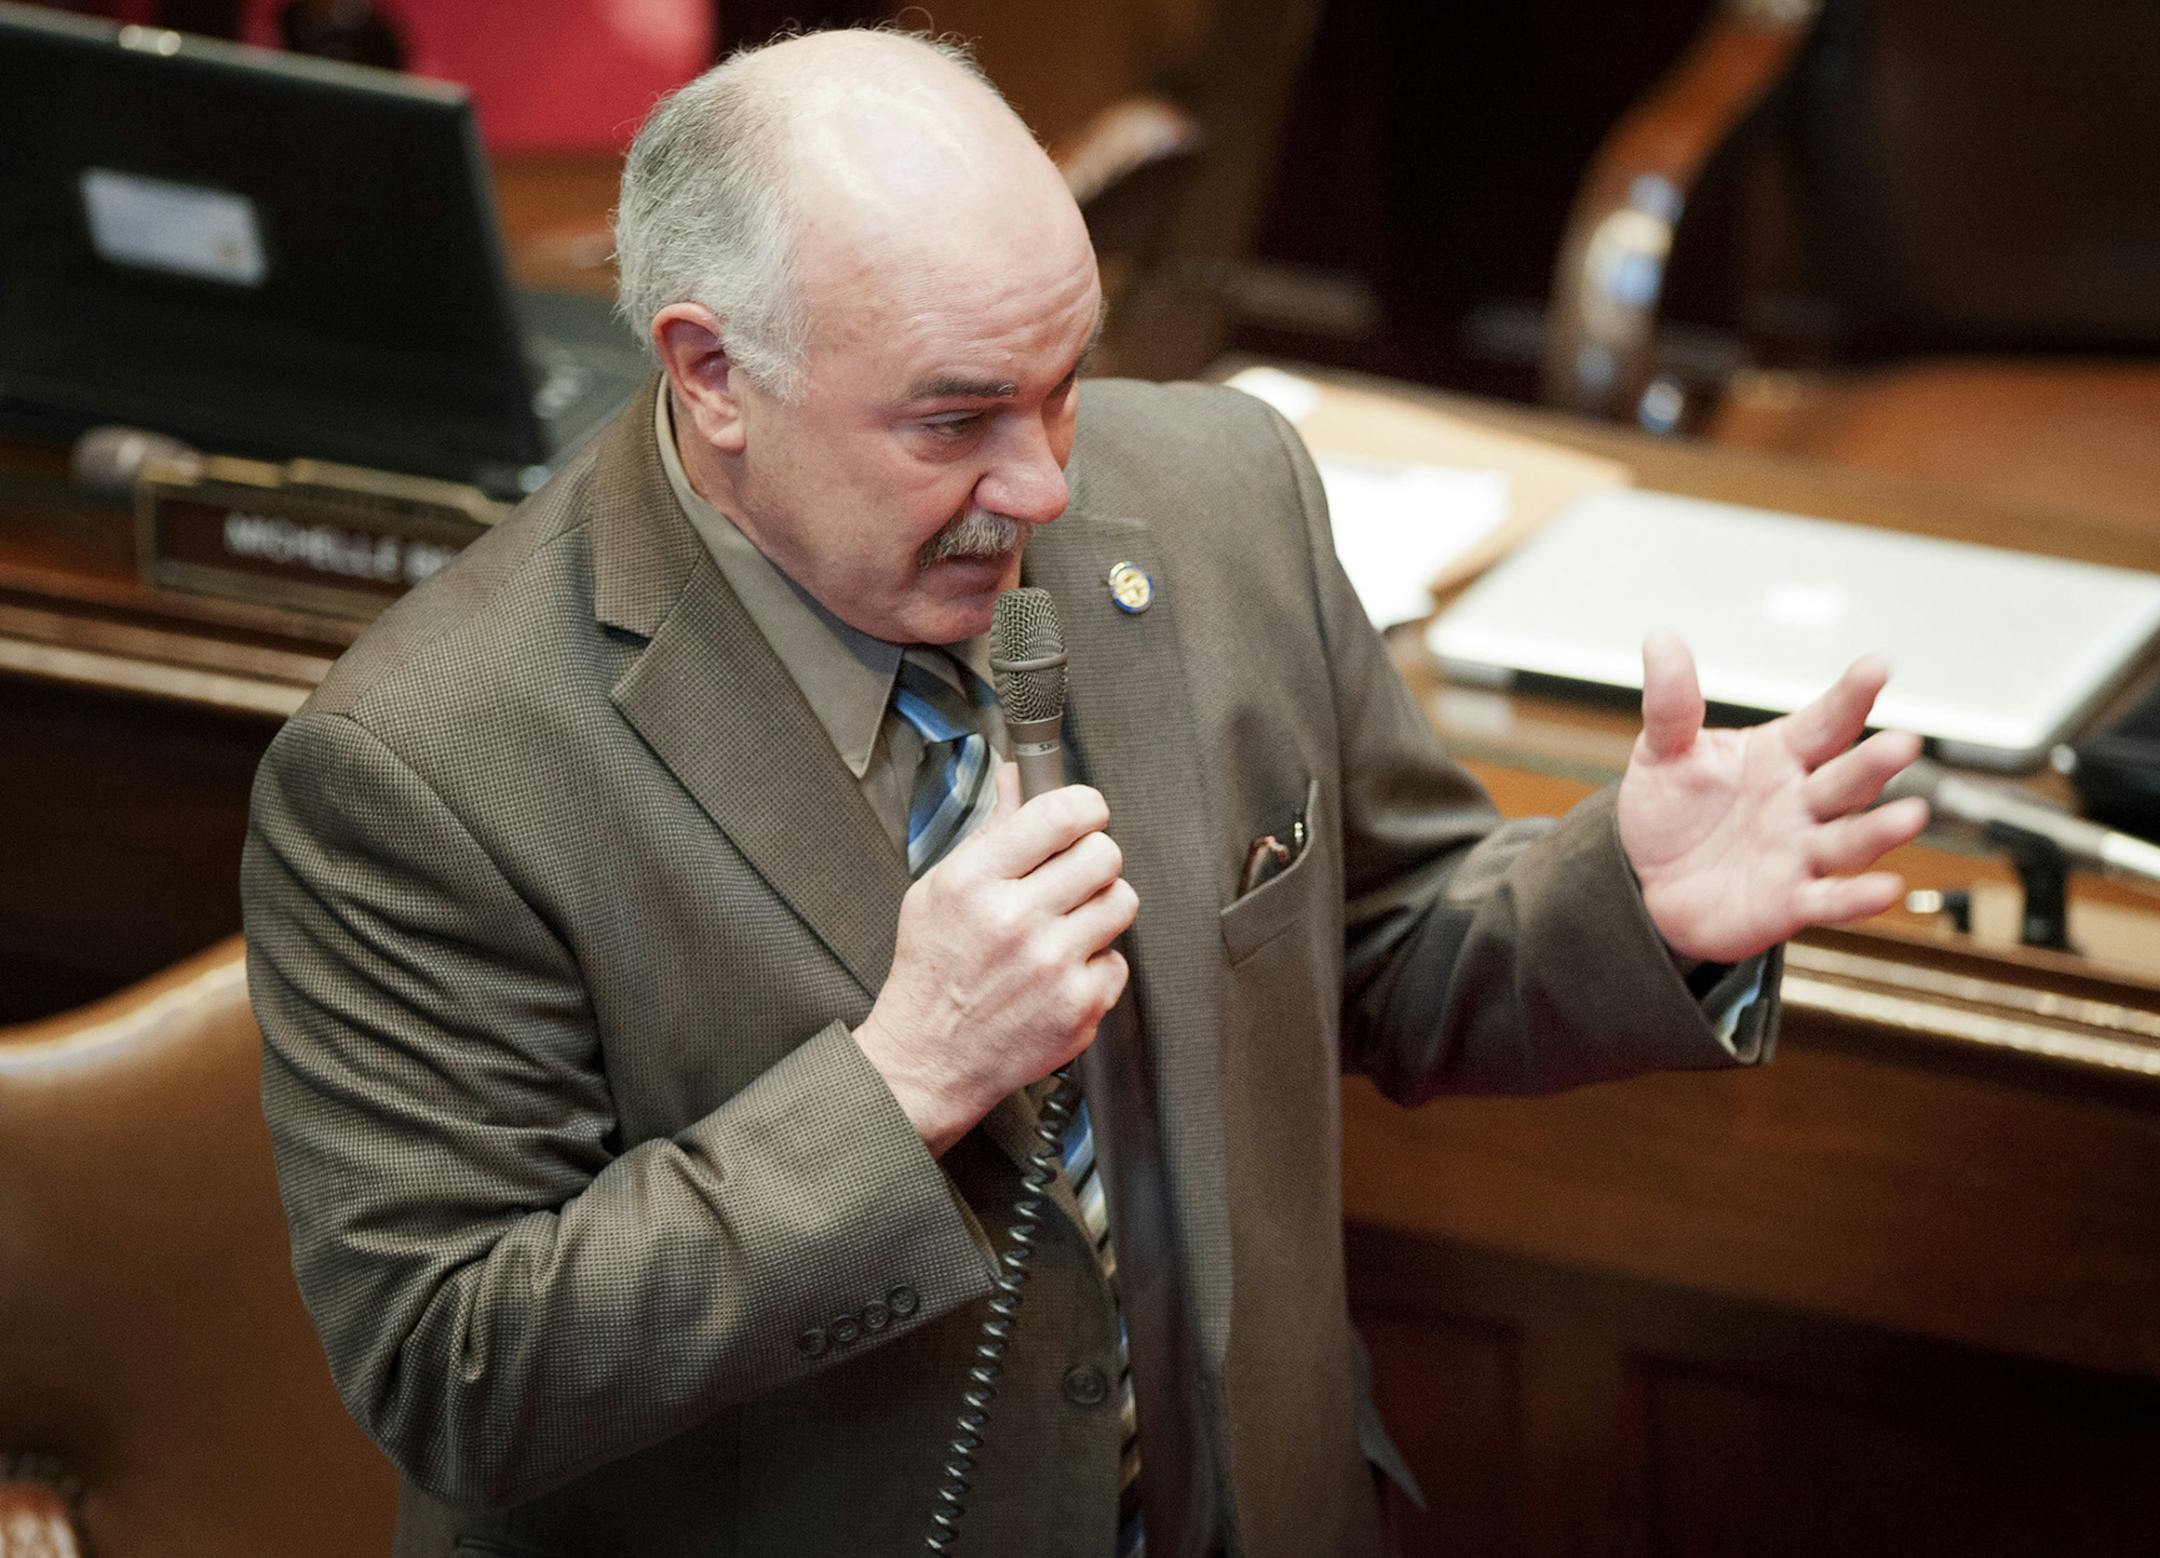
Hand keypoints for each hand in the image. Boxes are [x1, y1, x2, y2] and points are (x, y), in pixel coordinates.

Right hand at [854, 765, 1137, 1155]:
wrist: (930, 1059)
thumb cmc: (933, 972)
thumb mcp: (939, 888)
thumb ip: (990, 831)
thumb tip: (1017, 777)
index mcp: (975, 882)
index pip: (1061, 815)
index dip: (1085, 807)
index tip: (1085, 815)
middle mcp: (1015, 921)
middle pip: (1104, 853)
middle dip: (1093, 858)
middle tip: (1073, 876)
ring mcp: (1052, 966)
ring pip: (1122, 901)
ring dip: (1101, 907)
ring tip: (1068, 924)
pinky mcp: (1079, 1006)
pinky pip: (1118, 959)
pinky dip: (1096, 964)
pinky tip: (1062, 972)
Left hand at [1616, 633, 1929, 965]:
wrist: (1648, 880)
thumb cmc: (1671, 810)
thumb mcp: (1664, 753)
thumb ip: (1672, 705)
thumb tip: (1660, 639)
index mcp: (1780, 755)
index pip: (1825, 721)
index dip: (1852, 695)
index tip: (1878, 667)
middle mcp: (1802, 801)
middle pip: (1847, 779)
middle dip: (1875, 763)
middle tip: (1904, 743)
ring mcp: (1801, 852)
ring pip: (1850, 839)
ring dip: (1881, 830)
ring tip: (1911, 815)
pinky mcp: (1790, 902)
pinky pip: (1829, 900)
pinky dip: (1856, 898)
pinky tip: (1885, 888)